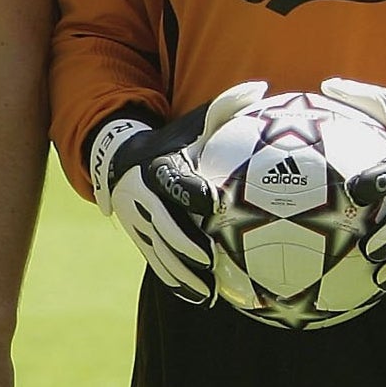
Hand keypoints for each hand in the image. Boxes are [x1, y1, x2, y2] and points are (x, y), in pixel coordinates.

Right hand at [86, 81, 265, 303]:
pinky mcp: (138, 238)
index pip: (173, 181)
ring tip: (207, 291)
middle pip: (162, 224)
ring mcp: (137, 222)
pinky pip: (156, 263)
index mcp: (158, 168)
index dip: (190, 191)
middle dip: (183, 244)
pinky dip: (175, 281)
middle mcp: (142, 198)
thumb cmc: (172, 140)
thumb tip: (262, 89)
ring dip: (180, 272)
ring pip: (157, 250)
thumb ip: (225, 108)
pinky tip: (199, 298)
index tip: (210, 201)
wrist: (123, 160)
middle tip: (209, 259)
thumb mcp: (193, 122)